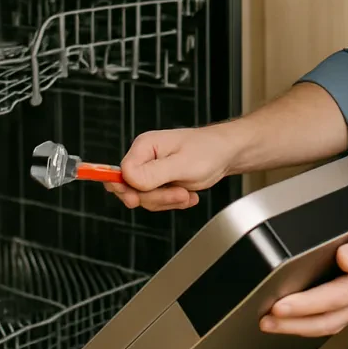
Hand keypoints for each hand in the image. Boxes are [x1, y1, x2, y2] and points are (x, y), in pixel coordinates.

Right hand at [107, 125, 236, 211]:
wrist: (226, 154)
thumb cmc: (210, 150)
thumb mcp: (183, 164)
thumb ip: (154, 173)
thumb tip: (128, 179)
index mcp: (145, 146)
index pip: (121, 172)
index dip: (128, 188)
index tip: (136, 199)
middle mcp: (145, 158)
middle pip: (131, 189)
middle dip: (156, 197)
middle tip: (179, 194)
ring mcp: (152, 171)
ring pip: (145, 198)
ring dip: (168, 200)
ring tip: (186, 193)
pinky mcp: (160, 182)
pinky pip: (157, 200)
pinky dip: (173, 202)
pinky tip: (188, 195)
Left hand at [260, 215, 347, 336]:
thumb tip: (345, 258)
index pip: (333, 298)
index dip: (305, 304)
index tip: (280, 305)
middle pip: (326, 319)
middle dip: (293, 323)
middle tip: (266, 320)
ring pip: (328, 324)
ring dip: (298, 327)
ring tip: (272, 323)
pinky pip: (334, 320)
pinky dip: (311, 324)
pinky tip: (297, 320)